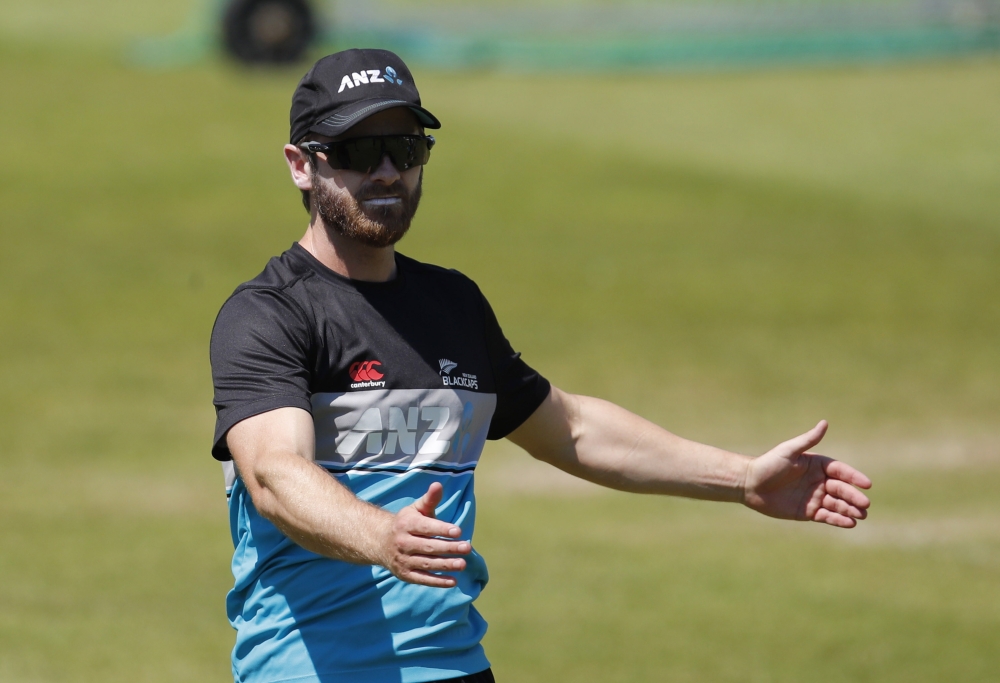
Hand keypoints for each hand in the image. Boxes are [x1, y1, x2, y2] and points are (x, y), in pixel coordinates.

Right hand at [380, 482, 470, 587]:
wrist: (380, 542)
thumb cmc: (407, 523)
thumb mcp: (416, 509)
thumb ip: (430, 499)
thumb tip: (438, 485)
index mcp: (406, 524)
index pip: (425, 527)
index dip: (441, 529)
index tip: (458, 530)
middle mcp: (403, 543)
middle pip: (428, 547)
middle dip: (448, 548)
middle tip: (467, 548)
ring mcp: (403, 560)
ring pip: (426, 564)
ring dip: (445, 565)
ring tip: (463, 564)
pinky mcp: (405, 574)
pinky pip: (422, 579)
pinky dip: (437, 581)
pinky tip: (453, 581)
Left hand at [743, 421, 871, 526]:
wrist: (749, 484)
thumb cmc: (768, 464)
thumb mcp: (789, 451)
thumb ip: (808, 440)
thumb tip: (825, 423)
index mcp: (817, 465)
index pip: (840, 471)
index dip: (854, 477)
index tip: (866, 484)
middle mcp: (819, 481)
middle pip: (841, 489)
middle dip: (854, 497)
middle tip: (865, 504)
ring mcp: (814, 497)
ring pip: (837, 504)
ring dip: (850, 509)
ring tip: (862, 515)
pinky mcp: (808, 512)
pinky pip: (827, 516)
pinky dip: (838, 520)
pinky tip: (849, 523)